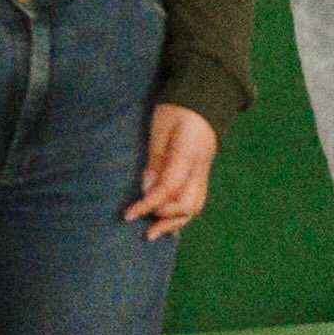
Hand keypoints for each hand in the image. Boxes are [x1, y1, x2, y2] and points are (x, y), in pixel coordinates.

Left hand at [128, 104, 220, 239]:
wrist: (203, 100)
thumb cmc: (176, 110)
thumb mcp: (159, 129)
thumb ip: (155, 160)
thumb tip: (147, 189)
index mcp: (189, 155)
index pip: (169, 189)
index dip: (148, 205)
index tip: (128, 215)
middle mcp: (201, 169)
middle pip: (187, 205)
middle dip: (163, 217)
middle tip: (139, 220)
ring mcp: (205, 173)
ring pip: (195, 207)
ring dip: (174, 222)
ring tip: (152, 233)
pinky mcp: (203, 175)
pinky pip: (196, 200)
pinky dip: (181, 215)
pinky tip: (167, 224)